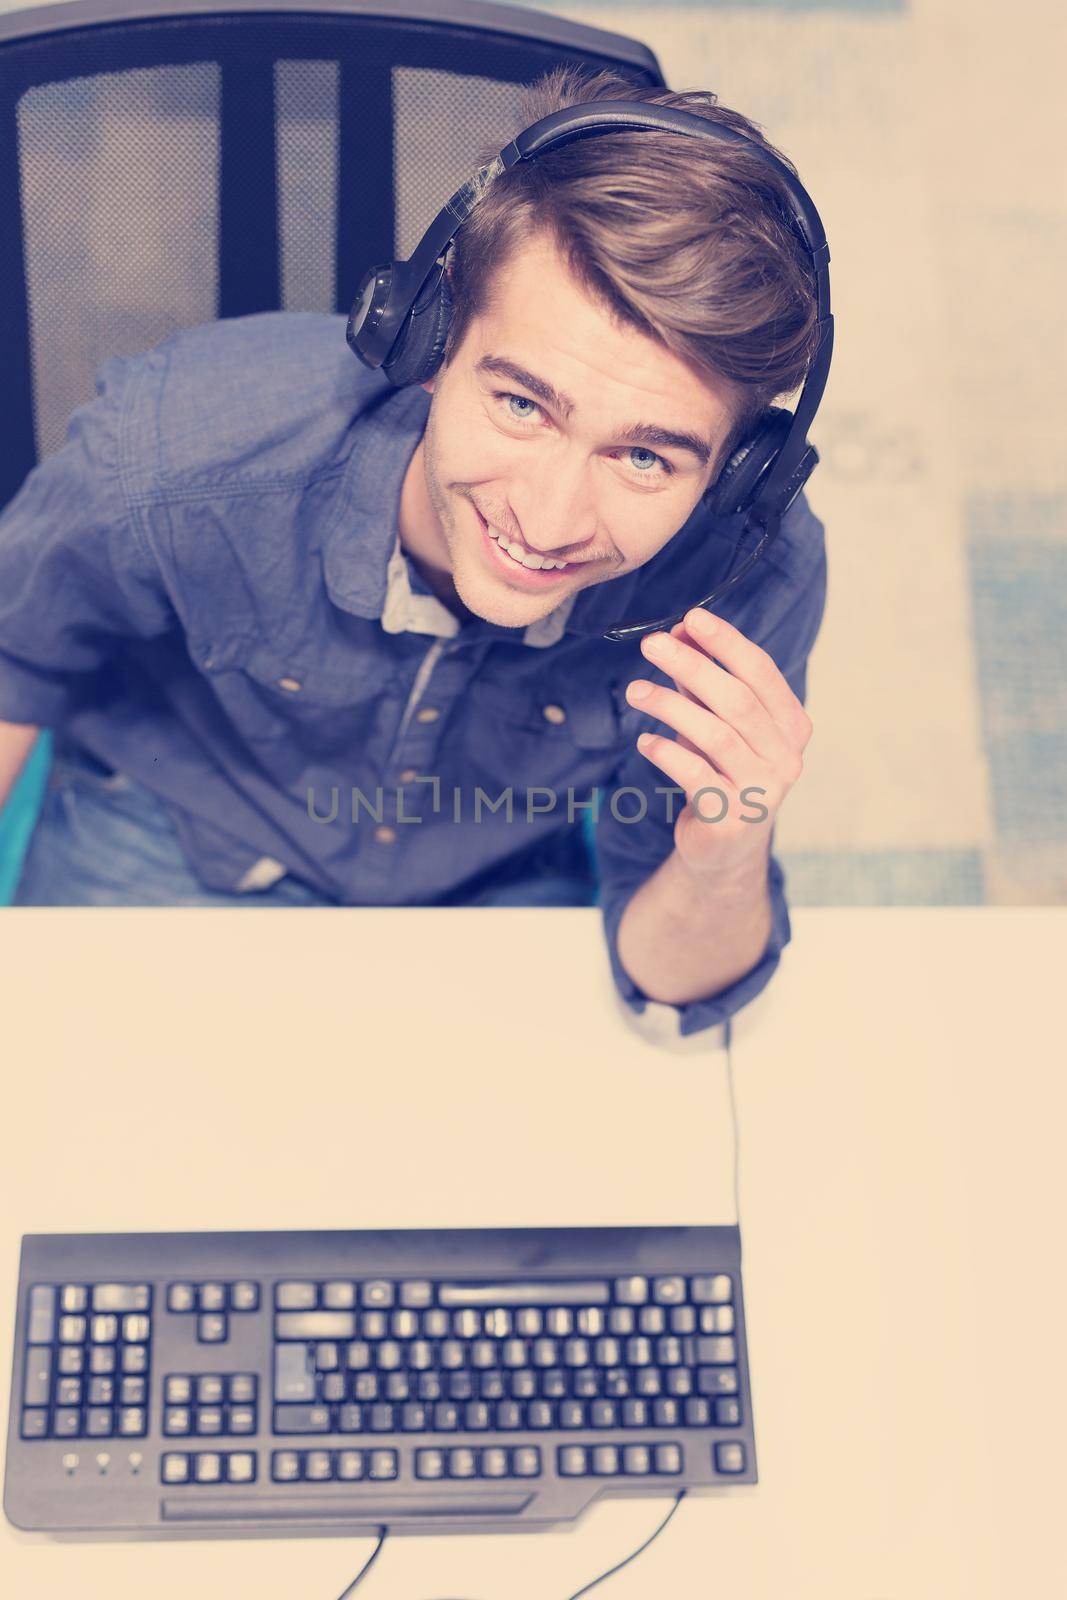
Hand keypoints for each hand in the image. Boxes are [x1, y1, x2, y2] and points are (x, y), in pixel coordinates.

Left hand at [625, 607, 812, 878]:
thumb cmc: (722, 771)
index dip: (727, 643)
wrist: (725, 847)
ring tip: (635, 691)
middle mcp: (785, 757)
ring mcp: (761, 790)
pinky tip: (645, 741)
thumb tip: (680, 629)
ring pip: (715, 735)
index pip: (761, 673)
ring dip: (670, 706)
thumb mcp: (715, 720)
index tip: (691, 617)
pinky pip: (696, 775)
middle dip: (693, 666)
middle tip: (651, 644)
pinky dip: (666, 753)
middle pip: (737, 700)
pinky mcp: (731, 819)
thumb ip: (702, 679)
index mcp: (791, 725)